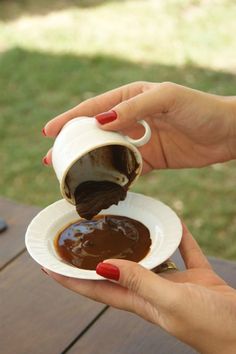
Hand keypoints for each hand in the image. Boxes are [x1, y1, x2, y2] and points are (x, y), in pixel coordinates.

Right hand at [43, 82, 235, 171]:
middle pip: (95, 132)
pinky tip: (101, 184)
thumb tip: (100, 121)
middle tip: (52, 159)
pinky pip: (127, 168)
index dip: (70, 119)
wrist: (226, 133)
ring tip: (70, 173)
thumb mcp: (165, 98)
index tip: (49, 131)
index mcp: (132, 98)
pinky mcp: (151, 159)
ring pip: (108, 152)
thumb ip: (133, 108)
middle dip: (73, 144)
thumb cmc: (199, 107)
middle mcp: (132, 119)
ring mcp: (140, 141)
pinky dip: (114, 176)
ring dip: (89, 162)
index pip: (94, 108)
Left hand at [44, 225, 235, 353]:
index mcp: (139, 301)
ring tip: (122, 223)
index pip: (95, 288)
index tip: (48, 266)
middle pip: (115, 271)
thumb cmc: (211, 326)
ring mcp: (173, 283)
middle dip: (95, 258)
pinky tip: (172, 220)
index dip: (69, 279)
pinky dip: (176, 236)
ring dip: (135, 243)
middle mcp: (150, 291)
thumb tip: (103, 267)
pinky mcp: (194, 275)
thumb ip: (141, 283)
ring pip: (148, 257)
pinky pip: (181, 249)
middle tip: (81, 238)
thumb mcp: (172, 302)